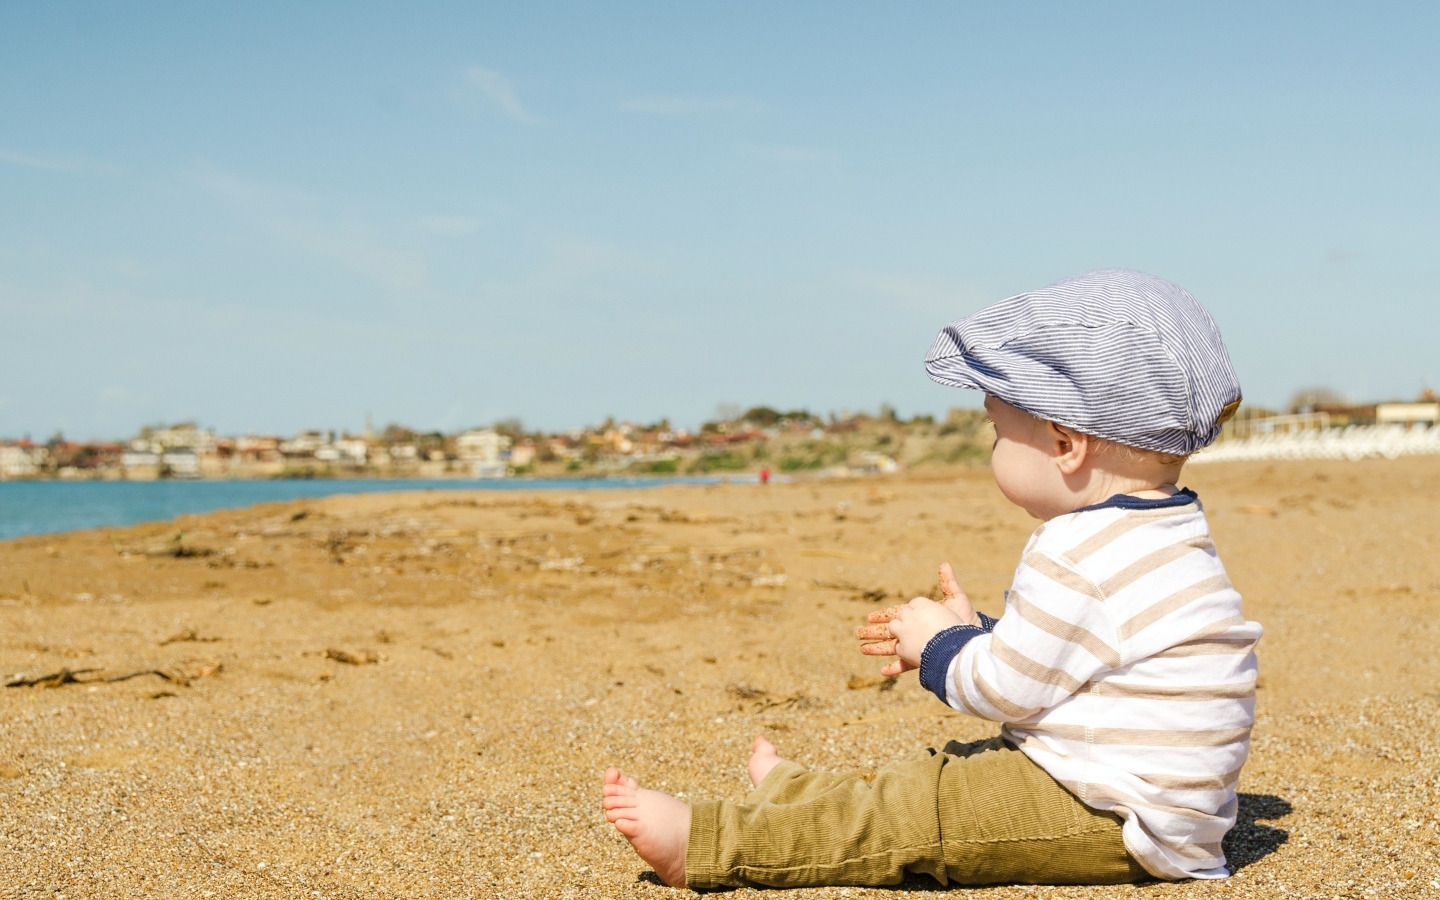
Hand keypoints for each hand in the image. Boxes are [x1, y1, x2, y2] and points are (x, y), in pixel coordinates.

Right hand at [854, 562, 979, 676]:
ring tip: (862, 650)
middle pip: (890, 632)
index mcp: (921, 618)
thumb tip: (944, 564)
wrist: (975, 640)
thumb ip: (948, 583)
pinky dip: (894, 668)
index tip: (870, 617)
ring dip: (877, 649)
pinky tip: (882, 671)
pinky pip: (906, 665)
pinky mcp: (924, 659)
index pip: (897, 615)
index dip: (883, 616)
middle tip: (857, 633)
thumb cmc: (967, 620)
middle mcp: (917, 632)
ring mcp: (919, 646)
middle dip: (873, 633)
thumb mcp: (957, 599)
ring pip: (893, 648)